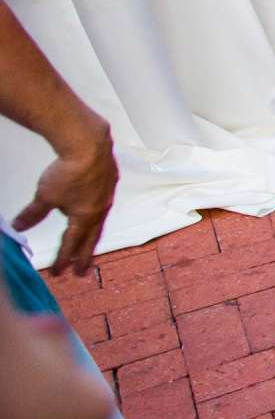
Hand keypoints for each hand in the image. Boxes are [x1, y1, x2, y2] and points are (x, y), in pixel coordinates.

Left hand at [12, 121, 115, 276]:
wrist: (89, 145)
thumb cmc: (68, 172)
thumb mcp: (45, 196)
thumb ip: (33, 214)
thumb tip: (18, 228)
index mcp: (85, 218)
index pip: (71, 243)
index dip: (63, 259)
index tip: (58, 273)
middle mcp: (100, 210)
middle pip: (92, 239)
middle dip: (85, 257)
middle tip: (83, 273)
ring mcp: (108, 196)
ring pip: (100, 221)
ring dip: (92, 235)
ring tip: (89, 242)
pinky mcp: (111, 180)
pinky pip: (104, 202)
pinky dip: (98, 212)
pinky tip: (95, 209)